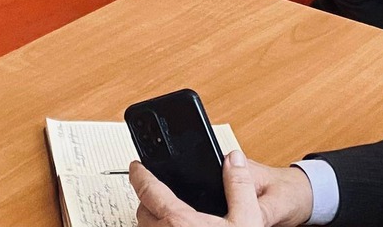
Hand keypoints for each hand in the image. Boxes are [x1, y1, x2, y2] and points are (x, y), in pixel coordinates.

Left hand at [130, 153, 313, 226]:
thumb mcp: (246, 220)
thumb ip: (238, 187)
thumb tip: (233, 161)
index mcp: (180, 222)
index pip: (148, 190)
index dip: (139, 174)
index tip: (136, 167)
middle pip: (142, 212)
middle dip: (147, 199)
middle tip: (155, 192)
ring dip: (151, 221)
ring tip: (164, 216)